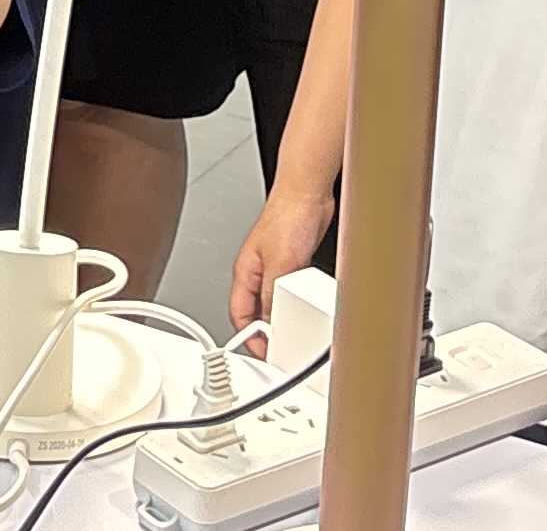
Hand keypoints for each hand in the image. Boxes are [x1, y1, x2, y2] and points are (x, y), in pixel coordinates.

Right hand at [226, 183, 332, 340]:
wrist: (308, 194)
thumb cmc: (287, 216)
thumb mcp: (280, 265)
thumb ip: (272, 296)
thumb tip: (271, 323)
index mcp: (245, 273)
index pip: (239, 315)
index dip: (249, 337)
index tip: (264, 353)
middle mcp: (258, 273)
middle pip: (258, 312)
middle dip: (268, 330)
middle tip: (281, 346)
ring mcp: (277, 268)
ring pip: (276, 302)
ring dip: (285, 316)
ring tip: (295, 328)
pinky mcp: (294, 263)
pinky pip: (291, 291)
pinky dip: (298, 302)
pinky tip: (307, 306)